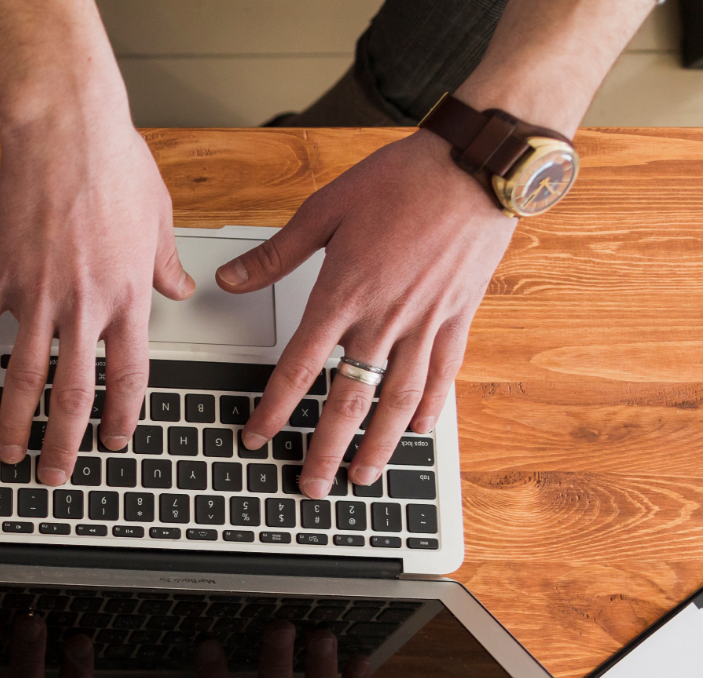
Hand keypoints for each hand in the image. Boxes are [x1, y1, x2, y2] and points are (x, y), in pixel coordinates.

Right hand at [0, 111, 193, 484]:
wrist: (65, 133)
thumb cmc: (114, 165)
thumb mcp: (159, 218)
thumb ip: (166, 264)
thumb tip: (181, 286)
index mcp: (125, 298)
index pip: (128, 378)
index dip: (122, 419)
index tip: (115, 442)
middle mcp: (82, 307)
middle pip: (74, 395)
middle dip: (65, 444)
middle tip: (56, 474)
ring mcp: (35, 296)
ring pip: (23, 377)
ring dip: (14, 421)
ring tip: (7, 449)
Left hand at [217, 131, 515, 498]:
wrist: (474, 166)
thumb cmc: (400, 180)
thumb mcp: (325, 210)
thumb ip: (275, 254)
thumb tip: (228, 279)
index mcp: (343, 294)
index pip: (298, 368)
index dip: (274, 409)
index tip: (257, 437)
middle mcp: (383, 319)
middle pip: (347, 401)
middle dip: (325, 449)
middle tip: (311, 485)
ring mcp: (426, 323)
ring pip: (397, 400)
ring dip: (378, 445)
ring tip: (362, 477)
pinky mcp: (459, 317)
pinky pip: (443, 375)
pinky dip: (429, 409)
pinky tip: (417, 432)